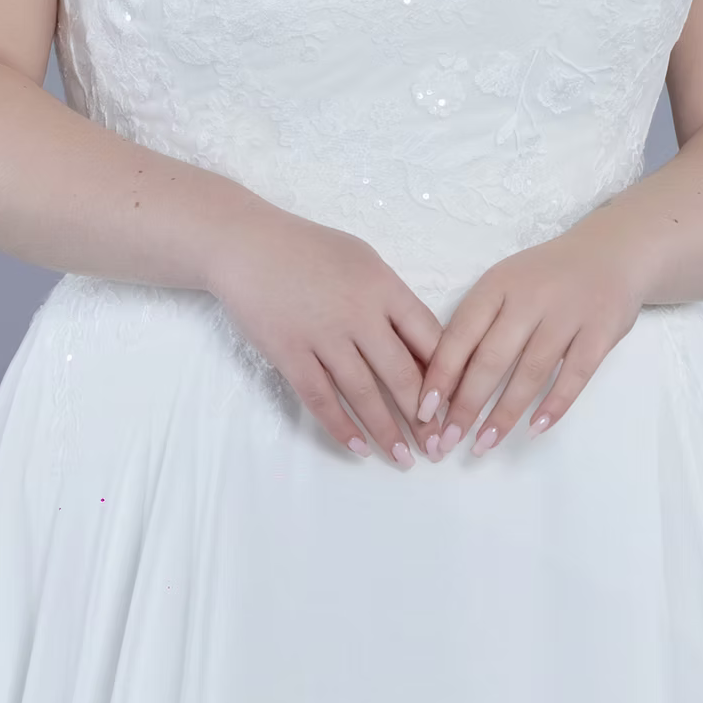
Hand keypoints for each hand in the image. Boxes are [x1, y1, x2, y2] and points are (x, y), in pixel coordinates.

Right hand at [206, 204, 445, 468]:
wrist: (248, 245)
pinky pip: (320, 398)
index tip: (454, 404)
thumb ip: (390, 299)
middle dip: (423, 418)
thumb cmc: (309, 249)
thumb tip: (419, 344)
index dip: (444, 376)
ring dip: (386, 431)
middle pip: (401, 374)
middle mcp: (359, 313)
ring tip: (402, 458)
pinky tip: (358, 447)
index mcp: (383, 286)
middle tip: (436, 447)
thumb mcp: (362, 259)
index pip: (429, 338)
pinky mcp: (290, 353)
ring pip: (363, 393)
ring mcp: (323, 335)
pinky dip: (341, 426)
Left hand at [412, 224, 644, 459]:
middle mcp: (530, 297)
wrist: (610, 252)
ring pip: (530, 372)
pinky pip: (575, 375)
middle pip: (492, 358)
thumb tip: (443, 380)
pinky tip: (535, 429)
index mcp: (497, 284)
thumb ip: (478, 323)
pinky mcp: (601, 331)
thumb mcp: (506, 284)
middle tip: (449, 440)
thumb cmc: (545, 277)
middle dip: (466, 404)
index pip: (461, 333)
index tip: (423, 411)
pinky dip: (554, 405)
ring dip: (504, 414)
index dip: (441, 374)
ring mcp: (568, 314)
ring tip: (484, 443)